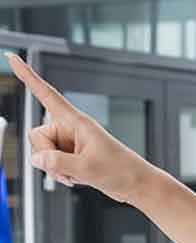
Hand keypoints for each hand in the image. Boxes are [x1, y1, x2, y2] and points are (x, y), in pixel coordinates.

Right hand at [8, 52, 160, 202]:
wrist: (136, 185)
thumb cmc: (120, 171)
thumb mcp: (87, 168)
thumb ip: (57, 162)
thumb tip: (37, 158)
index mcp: (77, 121)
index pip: (47, 94)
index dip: (28, 76)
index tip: (12, 57)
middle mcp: (70, 129)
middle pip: (37, 136)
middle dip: (46, 155)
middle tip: (69, 169)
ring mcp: (69, 143)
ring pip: (41, 152)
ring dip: (54, 168)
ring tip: (77, 174)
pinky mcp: (70, 155)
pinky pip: (50, 163)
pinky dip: (59, 174)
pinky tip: (76, 178)